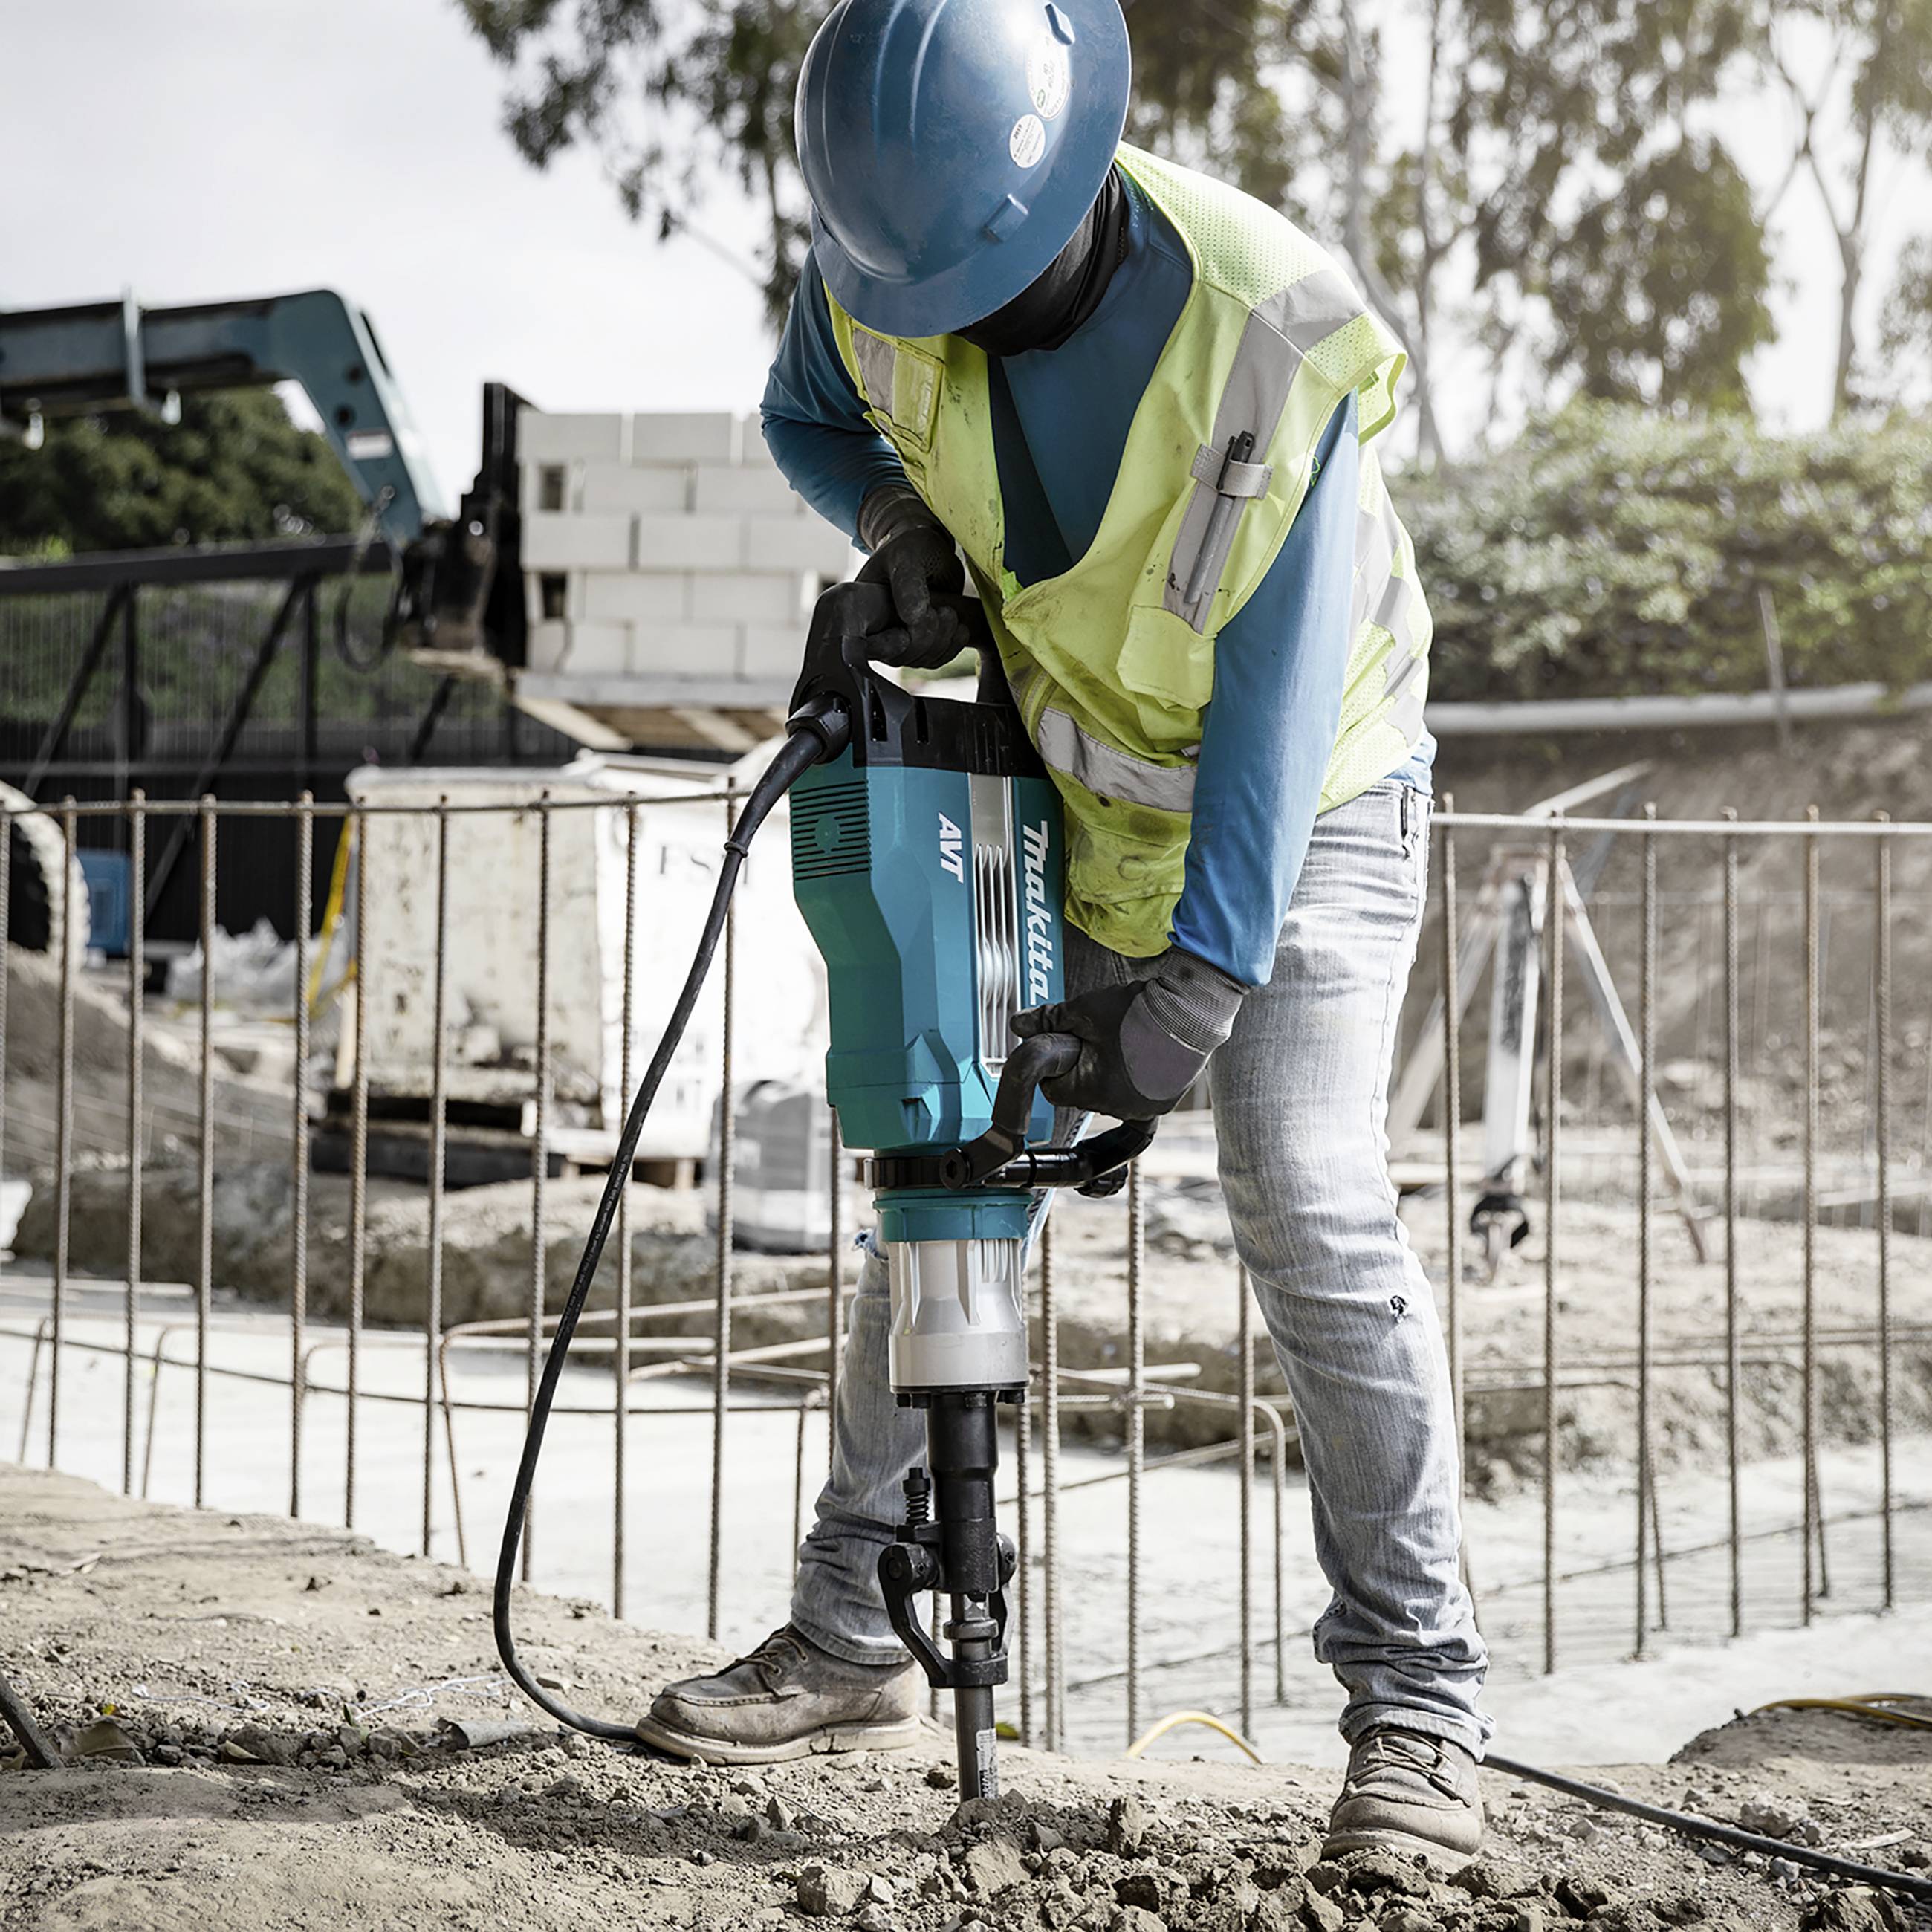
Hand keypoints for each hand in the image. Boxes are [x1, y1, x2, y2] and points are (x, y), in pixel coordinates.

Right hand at [856, 486, 972, 668]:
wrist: (929, 549)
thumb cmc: (912, 544)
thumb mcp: (908, 554)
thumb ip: (908, 583)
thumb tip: (911, 619)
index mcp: (858, 605)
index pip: (865, 643)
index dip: (886, 645)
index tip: (907, 631)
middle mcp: (874, 626)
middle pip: (895, 657)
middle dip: (924, 639)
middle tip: (943, 612)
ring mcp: (896, 636)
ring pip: (917, 660)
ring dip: (941, 643)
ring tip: (950, 614)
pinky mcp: (918, 642)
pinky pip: (933, 659)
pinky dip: (950, 649)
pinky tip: (960, 630)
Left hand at [1011, 948, 1247, 1120]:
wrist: (1192, 1010)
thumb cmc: (1141, 1011)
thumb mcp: (1084, 1010)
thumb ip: (1048, 1020)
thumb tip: (1019, 1024)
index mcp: (1092, 1091)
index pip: (1055, 1090)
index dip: (1058, 1064)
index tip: (1068, 1045)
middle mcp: (1118, 1108)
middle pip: (1083, 1093)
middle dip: (1084, 1068)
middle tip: (1097, 1038)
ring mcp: (1144, 1108)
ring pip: (1110, 1095)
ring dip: (1110, 1074)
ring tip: (1124, 1042)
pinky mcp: (1164, 1103)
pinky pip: (1138, 1097)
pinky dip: (1135, 1080)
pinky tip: (1141, 1057)